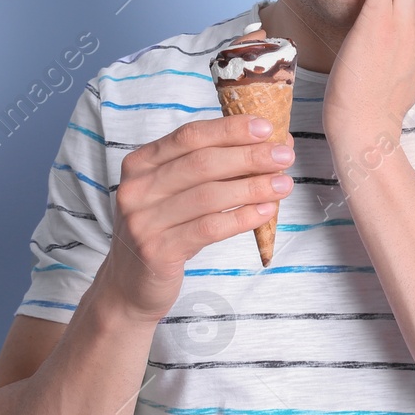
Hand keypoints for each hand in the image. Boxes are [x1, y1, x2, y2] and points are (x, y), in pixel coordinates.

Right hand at [90, 114, 293, 319]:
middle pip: (201, 163)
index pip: (190, 136)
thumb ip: (213, 169)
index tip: (267, 128)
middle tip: (284, 156)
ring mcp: (143, 220)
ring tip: (284, 184)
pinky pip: (208, 228)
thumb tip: (270, 146)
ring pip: (208, 195)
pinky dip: (241, 218)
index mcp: (141, 163)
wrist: (130, 286)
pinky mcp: (156, 250)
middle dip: (249, 156)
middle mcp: (136, 188)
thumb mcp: (177, 194)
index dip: (230, 129)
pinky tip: (265, 212)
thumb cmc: (165, 232)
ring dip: (252, 187)